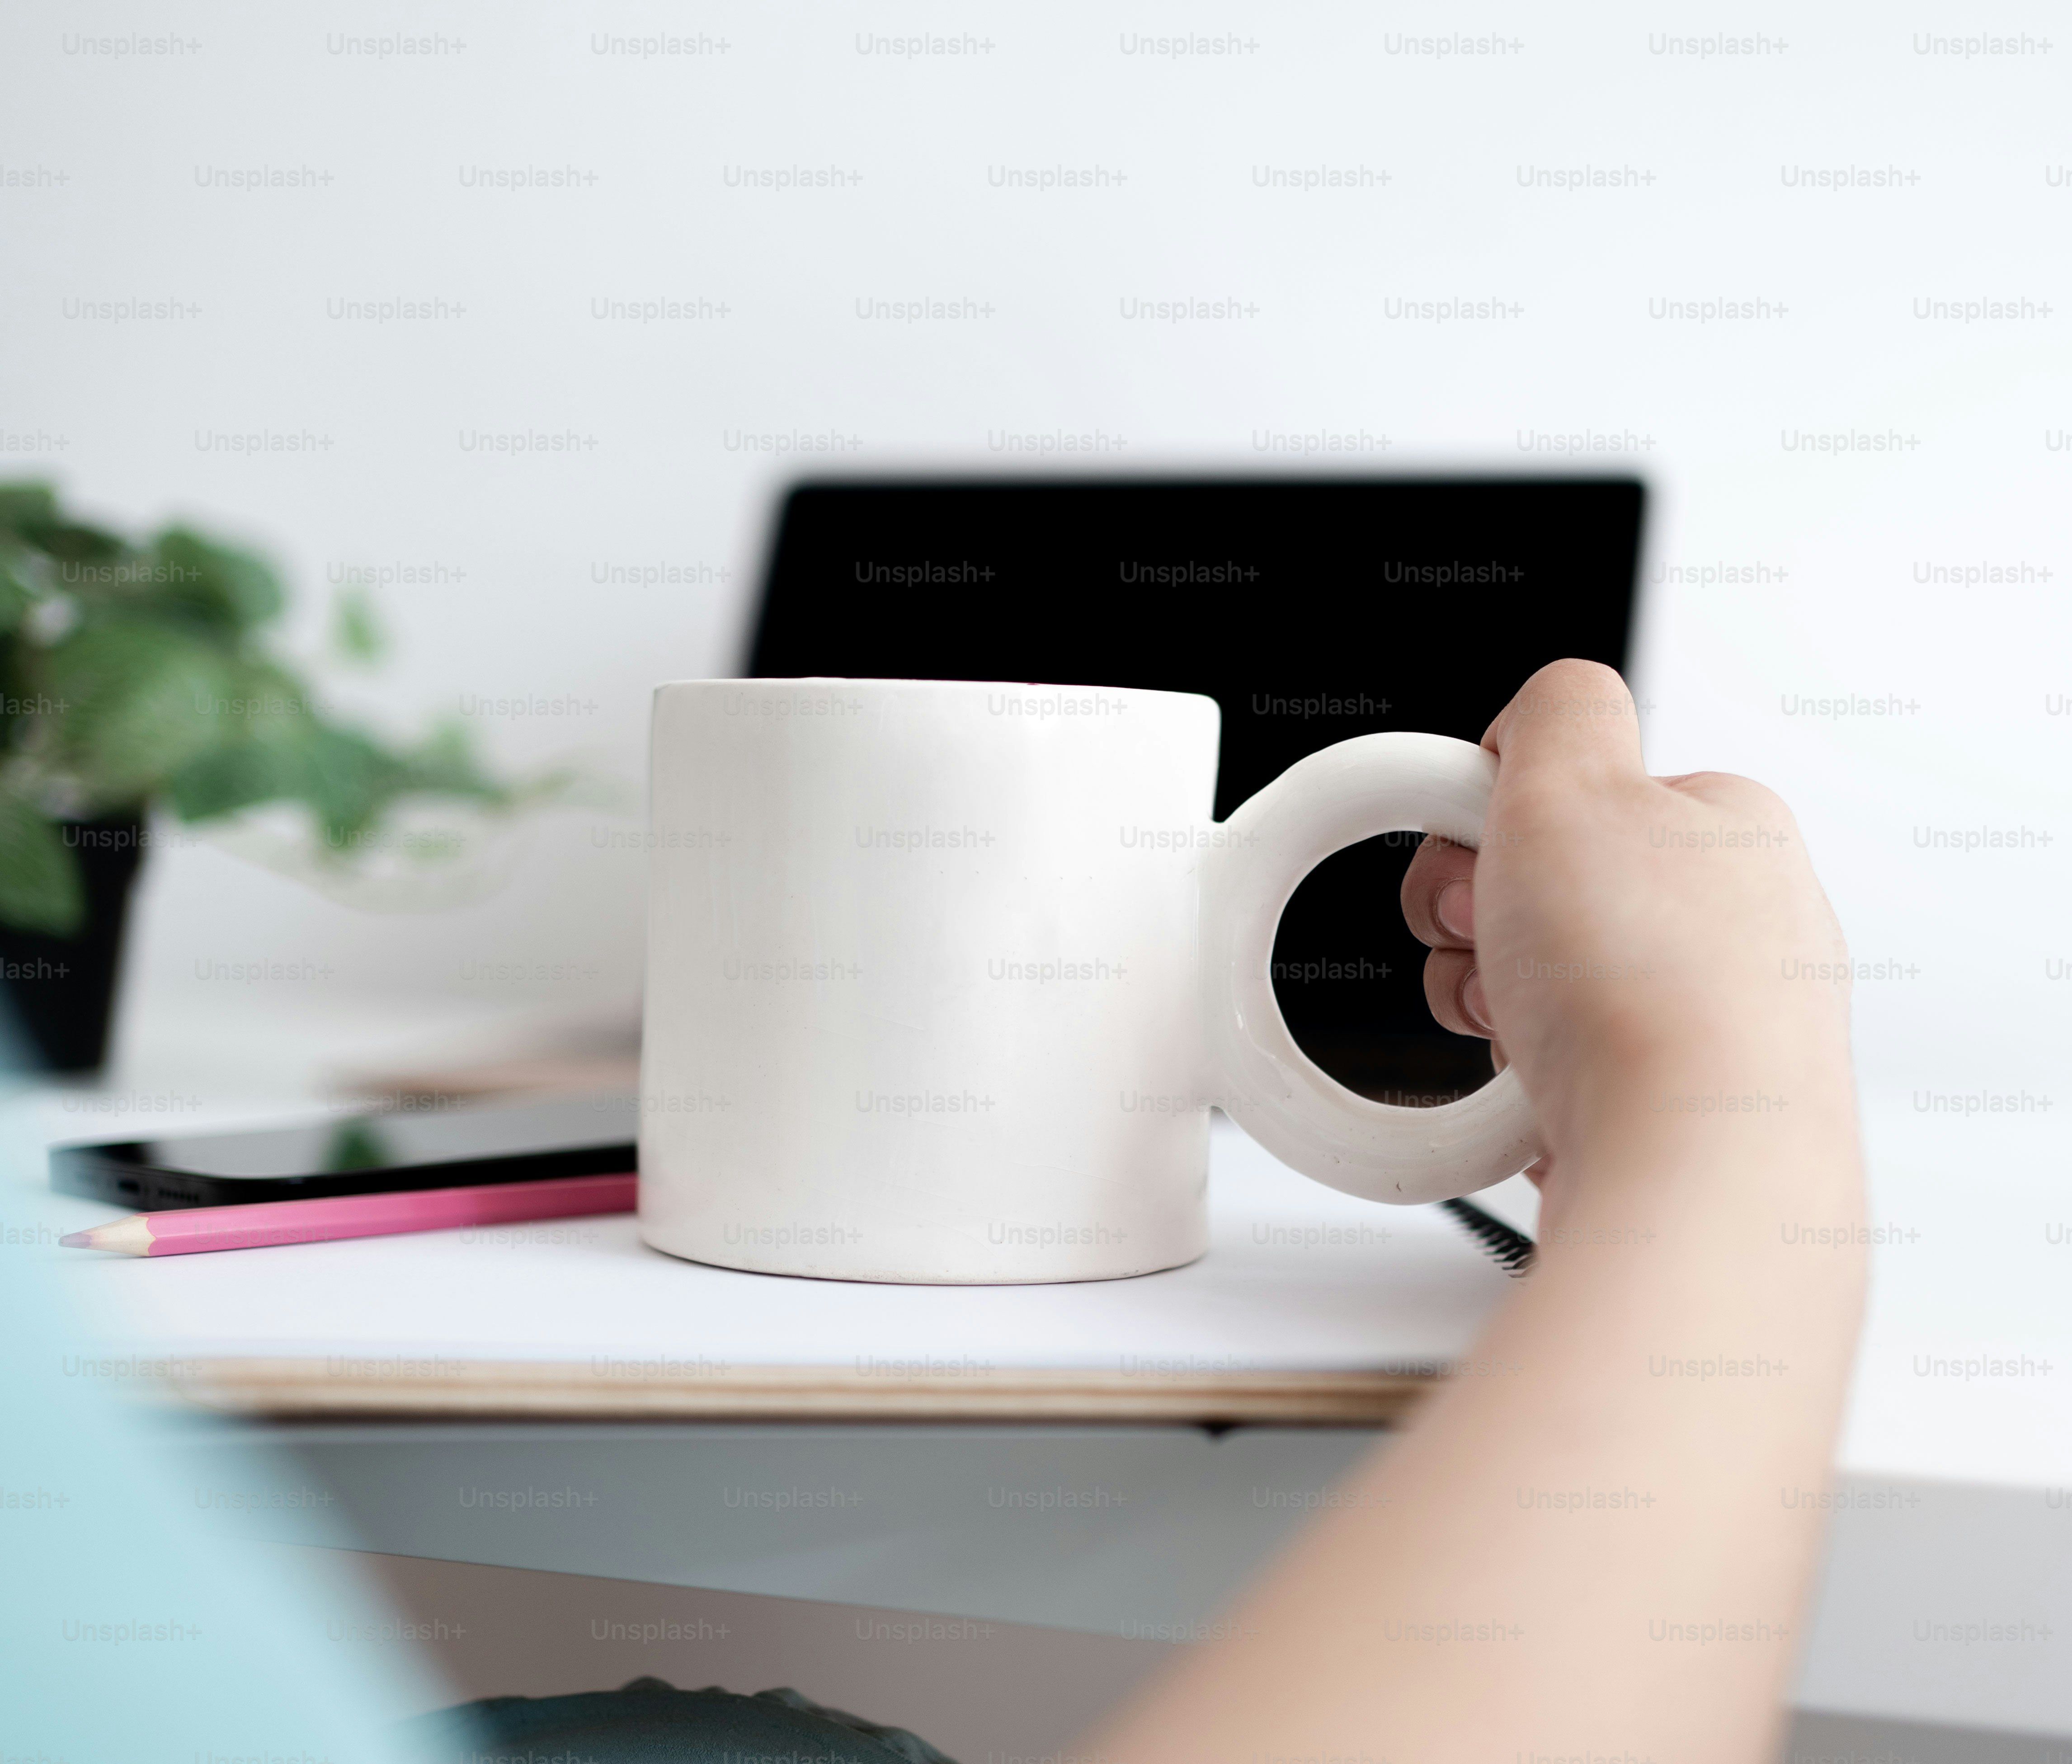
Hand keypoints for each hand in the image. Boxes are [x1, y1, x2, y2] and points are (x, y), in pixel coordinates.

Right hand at [1400, 659, 1855, 1216]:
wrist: (1691, 1167)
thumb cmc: (1647, 988)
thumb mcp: (1575, 776)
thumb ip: (1557, 709)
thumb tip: (1539, 718)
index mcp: (1730, 830)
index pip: (1579, 788)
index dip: (1494, 816)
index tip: (1479, 851)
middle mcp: (1739, 928)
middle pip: (1549, 892)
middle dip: (1483, 922)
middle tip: (1488, 945)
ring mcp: (1714, 1029)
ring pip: (1544, 990)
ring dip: (1491, 1005)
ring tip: (1512, 1033)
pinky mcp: (1676, 1117)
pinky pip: (1558, 1078)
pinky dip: (1521, 1085)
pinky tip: (1534, 1095)